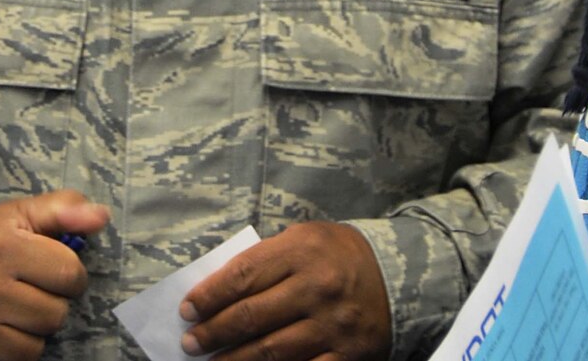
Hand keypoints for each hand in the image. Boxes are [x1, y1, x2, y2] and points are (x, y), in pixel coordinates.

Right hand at [0, 189, 109, 360]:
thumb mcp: (16, 215)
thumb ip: (62, 210)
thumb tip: (100, 217)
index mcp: (2, 246)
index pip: (71, 275)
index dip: (69, 274)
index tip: (54, 271)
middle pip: (55, 316)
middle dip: (50, 304)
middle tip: (30, 292)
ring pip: (34, 347)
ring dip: (30, 333)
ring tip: (12, 312)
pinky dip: (5, 354)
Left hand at [179, 221, 391, 360]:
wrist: (400, 274)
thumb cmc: (338, 254)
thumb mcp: (304, 238)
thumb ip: (265, 261)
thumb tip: (217, 292)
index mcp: (302, 249)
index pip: (242, 276)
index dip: (208, 297)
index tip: (187, 311)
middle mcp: (317, 286)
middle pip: (251, 316)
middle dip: (213, 333)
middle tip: (191, 343)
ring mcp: (333, 324)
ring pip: (270, 351)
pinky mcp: (348, 355)